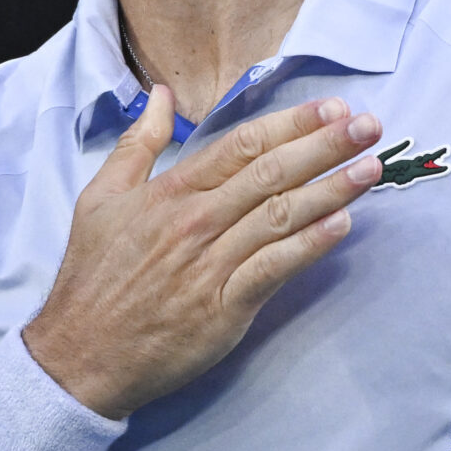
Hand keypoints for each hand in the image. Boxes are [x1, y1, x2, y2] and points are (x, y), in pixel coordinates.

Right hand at [24, 91, 384, 417]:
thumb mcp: (99, 198)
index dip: (291, 123)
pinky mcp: (222, 308)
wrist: (80, 355)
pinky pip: (273, 269)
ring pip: (280, 216)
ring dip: (331, 188)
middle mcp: (195, 221)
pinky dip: (309, 245)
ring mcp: (210, 264)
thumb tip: (158, 95)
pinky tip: (343, 225)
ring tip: (371, 167)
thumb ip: (137, 144)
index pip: (243, 146)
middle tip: (369, 124)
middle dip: (325, 145)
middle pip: (271, 173)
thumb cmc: (92, 278)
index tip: (331, 108)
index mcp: (171, 192)